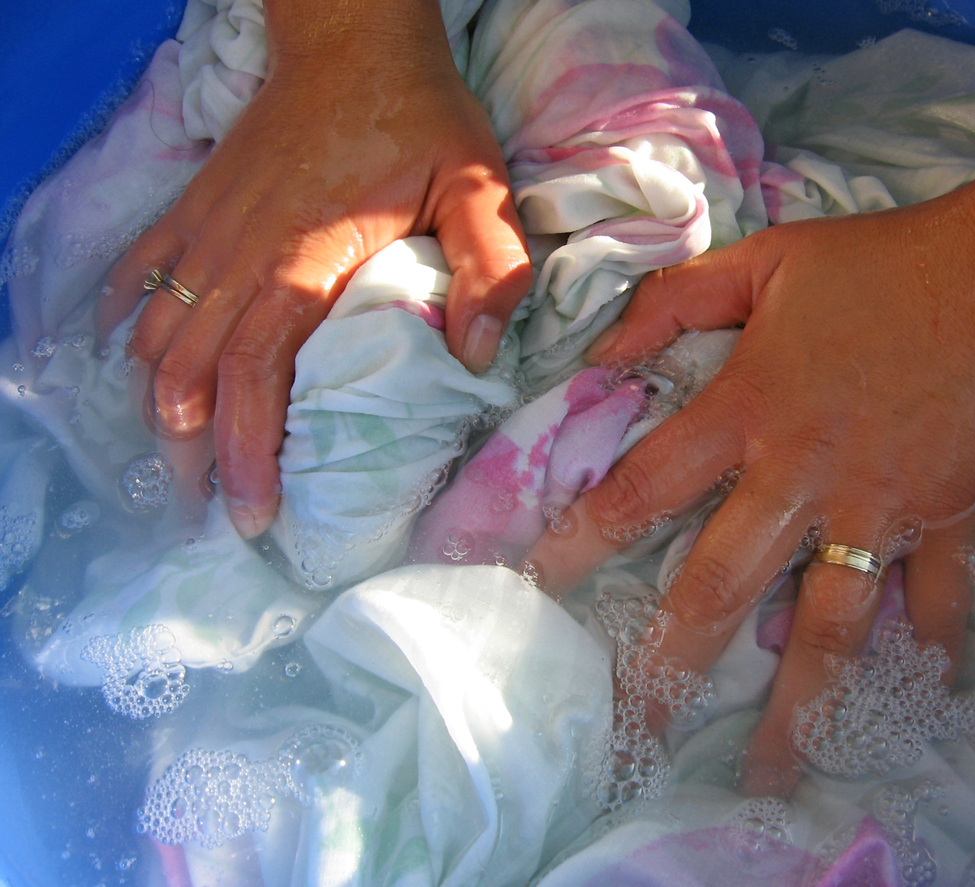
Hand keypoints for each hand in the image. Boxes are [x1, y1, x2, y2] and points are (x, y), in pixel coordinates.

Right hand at [98, 1, 530, 538]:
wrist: (353, 37)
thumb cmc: (420, 115)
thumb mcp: (480, 186)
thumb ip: (490, 269)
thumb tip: (471, 356)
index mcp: (304, 259)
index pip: (254, 373)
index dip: (246, 450)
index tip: (253, 512)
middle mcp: (239, 253)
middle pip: (190, 372)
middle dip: (194, 453)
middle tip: (212, 512)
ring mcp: (207, 229)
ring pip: (156, 336)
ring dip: (159, 407)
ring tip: (178, 464)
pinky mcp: (196, 208)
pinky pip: (140, 276)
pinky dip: (130, 329)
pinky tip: (134, 370)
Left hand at [524, 190, 974, 794]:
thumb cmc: (883, 264)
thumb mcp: (764, 261)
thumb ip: (674, 301)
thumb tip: (600, 351)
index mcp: (747, 413)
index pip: (643, 489)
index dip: (582, 539)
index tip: (537, 590)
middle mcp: (801, 477)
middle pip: (719, 587)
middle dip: (671, 664)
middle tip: (636, 730)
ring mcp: (877, 507)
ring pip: (827, 625)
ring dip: (798, 702)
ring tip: (772, 769)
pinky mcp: (947, 519)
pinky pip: (933, 600)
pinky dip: (927, 645)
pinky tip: (915, 694)